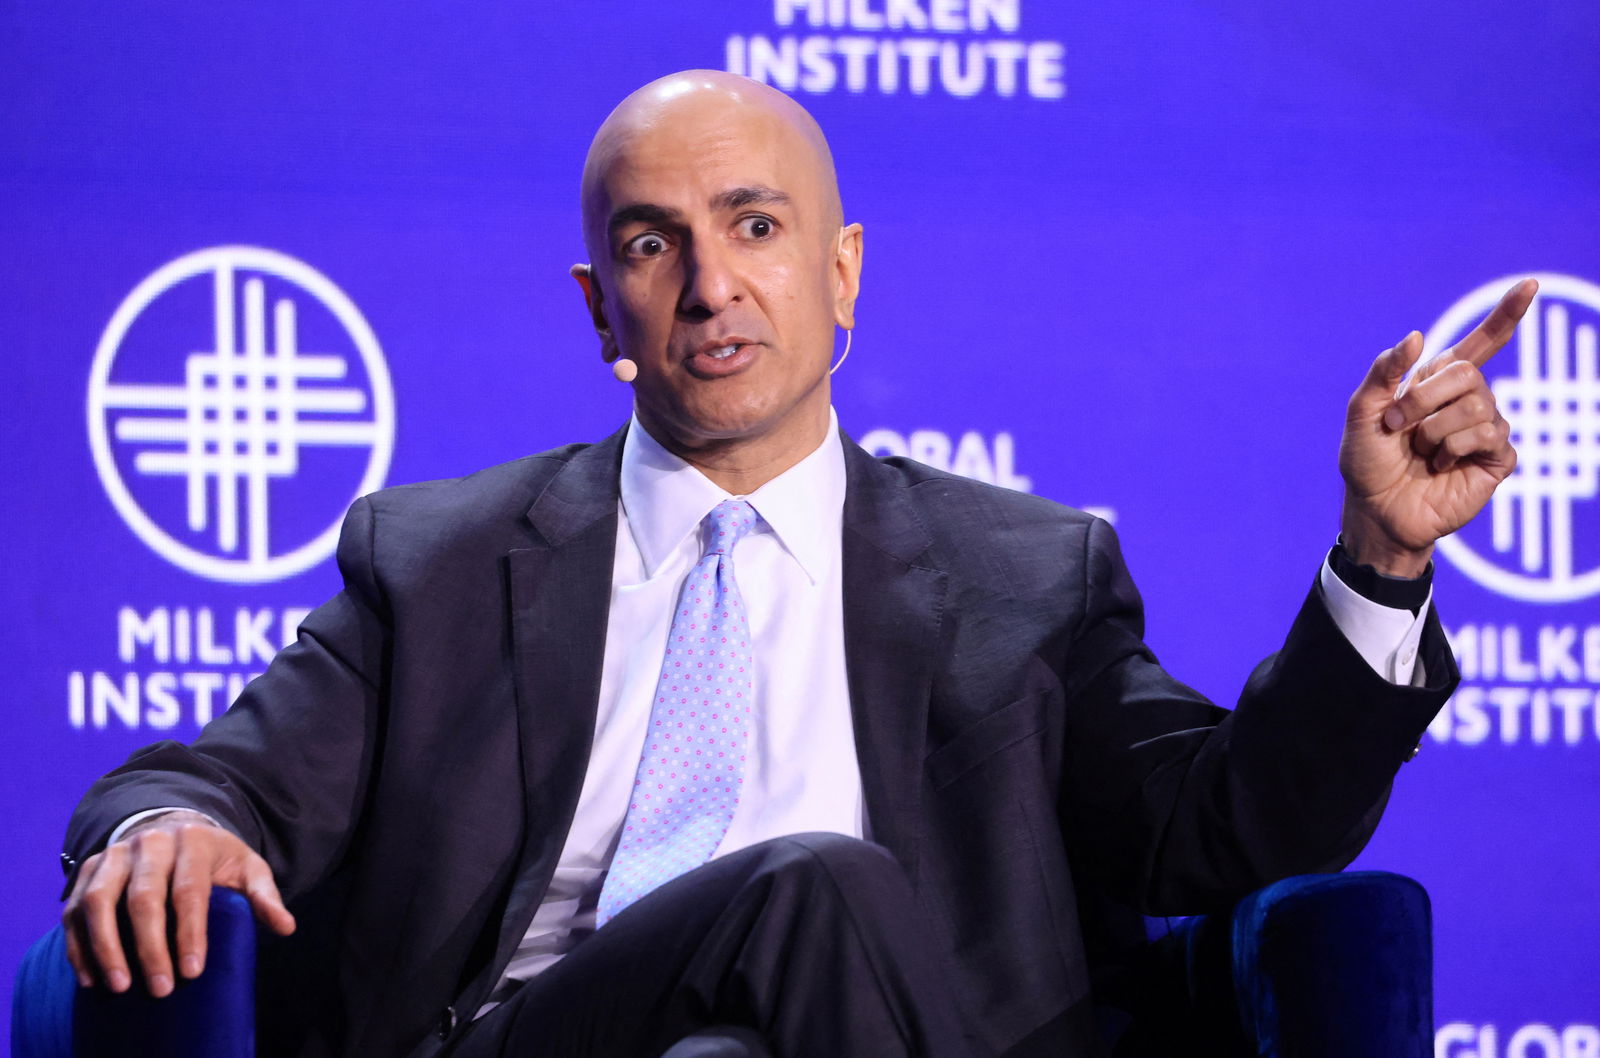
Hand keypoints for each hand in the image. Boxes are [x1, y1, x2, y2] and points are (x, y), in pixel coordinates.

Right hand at [61, 811, 295, 996]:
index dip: (191, 932)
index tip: (194, 972)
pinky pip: (74, 909)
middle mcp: (149, 842)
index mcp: (193, 839)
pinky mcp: (87, 871)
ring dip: (106, 948)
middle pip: (143, 897)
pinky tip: (91, 977)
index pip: (189, 889)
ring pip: (99, 901)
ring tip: (120, 986)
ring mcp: (113, 855)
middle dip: (150, 947)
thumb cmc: (214, 857)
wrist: (171, 826)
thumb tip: (285, 927)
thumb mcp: (247, 867)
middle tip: (161, 988)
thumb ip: (264, 896)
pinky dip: (79, 945)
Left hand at [1339, 279, 1537, 577]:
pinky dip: (1454, 449)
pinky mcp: (1496, 458)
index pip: (1480, 344)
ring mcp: (1485, 429)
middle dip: (1423, 399)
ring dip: (1434, 430)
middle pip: (1466, 373)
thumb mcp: (1361, 414)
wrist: (1375, 509)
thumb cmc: (1367, 462)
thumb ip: (1383, 375)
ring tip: (1419, 452)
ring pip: (1477, 405)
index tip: (1529, 285)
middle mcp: (1466, 400)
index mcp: (1437, 383)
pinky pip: (1488, 436)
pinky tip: (1440, 466)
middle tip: (1397, 426)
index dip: (1505, 316)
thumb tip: (1415, 337)